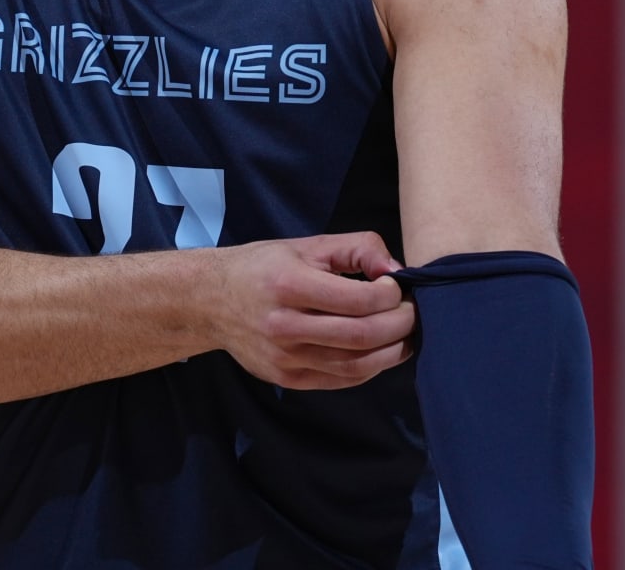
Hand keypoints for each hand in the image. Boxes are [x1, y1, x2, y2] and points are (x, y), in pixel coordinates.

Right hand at [208, 231, 416, 389]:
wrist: (212, 300)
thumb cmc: (265, 267)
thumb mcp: (308, 244)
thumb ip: (357, 249)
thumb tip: (396, 271)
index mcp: (289, 284)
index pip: (358, 301)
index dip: (390, 296)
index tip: (398, 287)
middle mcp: (284, 325)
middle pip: (361, 336)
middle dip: (399, 326)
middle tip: (412, 313)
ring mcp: (284, 358)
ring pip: (355, 365)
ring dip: (391, 352)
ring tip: (404, 336)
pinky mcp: (286, 378)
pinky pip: (340, 380)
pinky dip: (369, 368)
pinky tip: (379, 352)